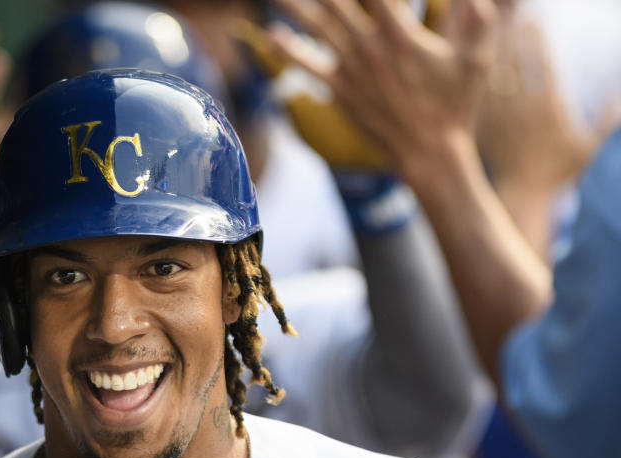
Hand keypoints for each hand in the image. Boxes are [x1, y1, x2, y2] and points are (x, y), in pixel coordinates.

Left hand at [267, 0, 497, 176]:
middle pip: (338, 1)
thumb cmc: (456, 104)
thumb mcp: (477, 59)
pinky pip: (308, 67)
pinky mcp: (340, 90)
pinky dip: (287, 50)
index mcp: (401, 35)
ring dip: (294, 6)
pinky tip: (270, 34)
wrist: (428, 152)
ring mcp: (352, 69)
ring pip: (317, 26)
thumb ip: (478, 19)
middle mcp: (371, 47)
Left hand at [477, 11, 619, 195]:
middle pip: (513, 62)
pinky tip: (468, 57)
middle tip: (507, 14)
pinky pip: (477, 93)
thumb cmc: (560, 170)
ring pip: (490, 75)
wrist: (521, 193)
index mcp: (549, 108)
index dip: (537, 38)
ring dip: (487, 50)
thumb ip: (608, 116)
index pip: (542, 63)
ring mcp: (498, 116)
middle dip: (510, 35)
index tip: (535, 19)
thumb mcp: (589, 144)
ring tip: (484, 27)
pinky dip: (475, 74)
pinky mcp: (482, 123)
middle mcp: (521, 108)